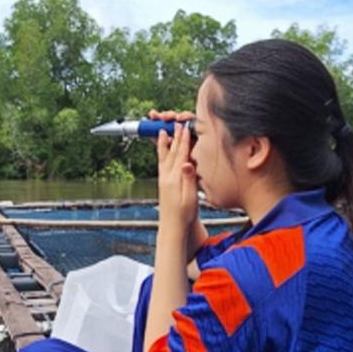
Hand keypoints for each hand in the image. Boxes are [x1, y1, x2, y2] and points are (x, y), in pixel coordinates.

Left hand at [150, 109, 198, 235]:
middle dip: (174, 137)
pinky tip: (162, 149)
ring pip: (164, 156)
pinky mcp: (163, 183)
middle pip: (172, 152)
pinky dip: (162, 153)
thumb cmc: (183, 215)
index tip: (185, 127)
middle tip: (175, 124)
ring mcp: (163, 180)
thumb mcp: (190, 198)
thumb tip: (187, 164)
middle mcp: (166, 178)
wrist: (173, 227)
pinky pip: (162, 163)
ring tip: (162, 131)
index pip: (181, 155)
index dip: (183, 140)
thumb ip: (189, 180)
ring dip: (164, 143)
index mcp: (174, 179)